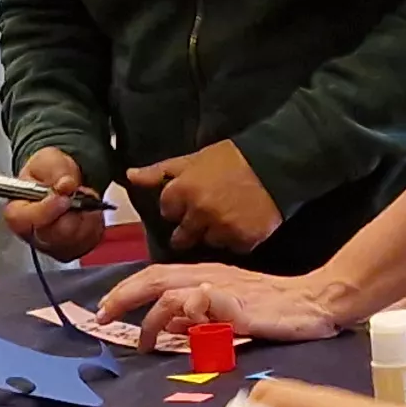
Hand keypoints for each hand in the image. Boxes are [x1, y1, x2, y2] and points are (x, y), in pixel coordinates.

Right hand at [6, 149, 110, 259]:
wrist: (61, 183)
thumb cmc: (47, 174)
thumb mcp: (47, 160)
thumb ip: (54, 170)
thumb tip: (65, 185)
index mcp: (17, 212)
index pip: (23, 221)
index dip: (46, 211)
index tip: (63, 197)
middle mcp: (32, 235)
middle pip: (54, 235)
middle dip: (73, 211)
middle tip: (78, 192)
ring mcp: (53, 247)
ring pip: (76, 238)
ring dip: (86, 215)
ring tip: (82, 198)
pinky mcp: (73, 250)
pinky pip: (90, 240)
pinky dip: (94, 222)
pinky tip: (86, 210)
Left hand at [98, 262, 346, 343]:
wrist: (315, 300)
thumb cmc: (276, 307)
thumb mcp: (228, 312)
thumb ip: (198, 317)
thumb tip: (169, 325)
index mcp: (204, 276)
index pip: (155, 276)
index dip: (126, 291)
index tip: (105, 310)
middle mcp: (208, 276)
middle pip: (153, 278)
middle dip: (123, 298)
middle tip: (102, 317)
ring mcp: (222, 288)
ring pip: (170, 293)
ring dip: (149, 318)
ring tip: (141, 342)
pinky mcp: (238, 304)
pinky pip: (203, 301)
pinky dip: (187, 311)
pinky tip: (183, 327)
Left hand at [124, 140, 279, 255]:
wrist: (277, 163)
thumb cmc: (232, 158)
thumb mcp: (192, 159)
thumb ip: (159, 172)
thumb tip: (128, 176)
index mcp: (182, 191)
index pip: (167, 211)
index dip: (178, 205)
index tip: (192, 199)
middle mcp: (199, 213)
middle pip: (182, 236)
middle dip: (191, 227)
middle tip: (208, 214)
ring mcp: (221, 230)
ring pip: (207, 243)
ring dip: (214, 234)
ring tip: (229, 216)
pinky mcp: (243, 242)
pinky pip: (231, 248)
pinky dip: (235, 239)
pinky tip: (243, 223)